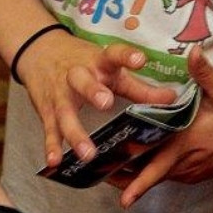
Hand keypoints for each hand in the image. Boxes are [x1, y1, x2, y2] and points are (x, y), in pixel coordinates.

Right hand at [17, 31, 176, 168]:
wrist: (40, 51)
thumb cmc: (85, 62)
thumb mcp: (110, 69)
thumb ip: (140, 87)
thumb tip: (172, 99)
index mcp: (99, 62)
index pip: (114, 55)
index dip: (127, 56)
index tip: (140, 59)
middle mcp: (78, 75)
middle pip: (83, 82)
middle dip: (93, 91)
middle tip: (106, 102)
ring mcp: (60, 93)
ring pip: (65, 112)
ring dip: (76, 133)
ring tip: (88, 153)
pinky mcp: (46, 109)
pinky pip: (49, 128)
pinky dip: (51, 145)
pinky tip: (55, 161)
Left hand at [116, 45, 212, 206]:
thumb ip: (204, 72)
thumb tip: (194, 51)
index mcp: (186, 142)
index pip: (156, 164)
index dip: (135, 176)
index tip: (115, 184)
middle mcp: (186, 161)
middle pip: (151, 176)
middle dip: (126, 180)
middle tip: (102, 179)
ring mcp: (192, 170)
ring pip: (159, 176)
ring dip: (138, 176)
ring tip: (113, 172)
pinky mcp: (197, 172)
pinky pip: (170, 175)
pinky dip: (154, 173)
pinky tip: (143, 166)